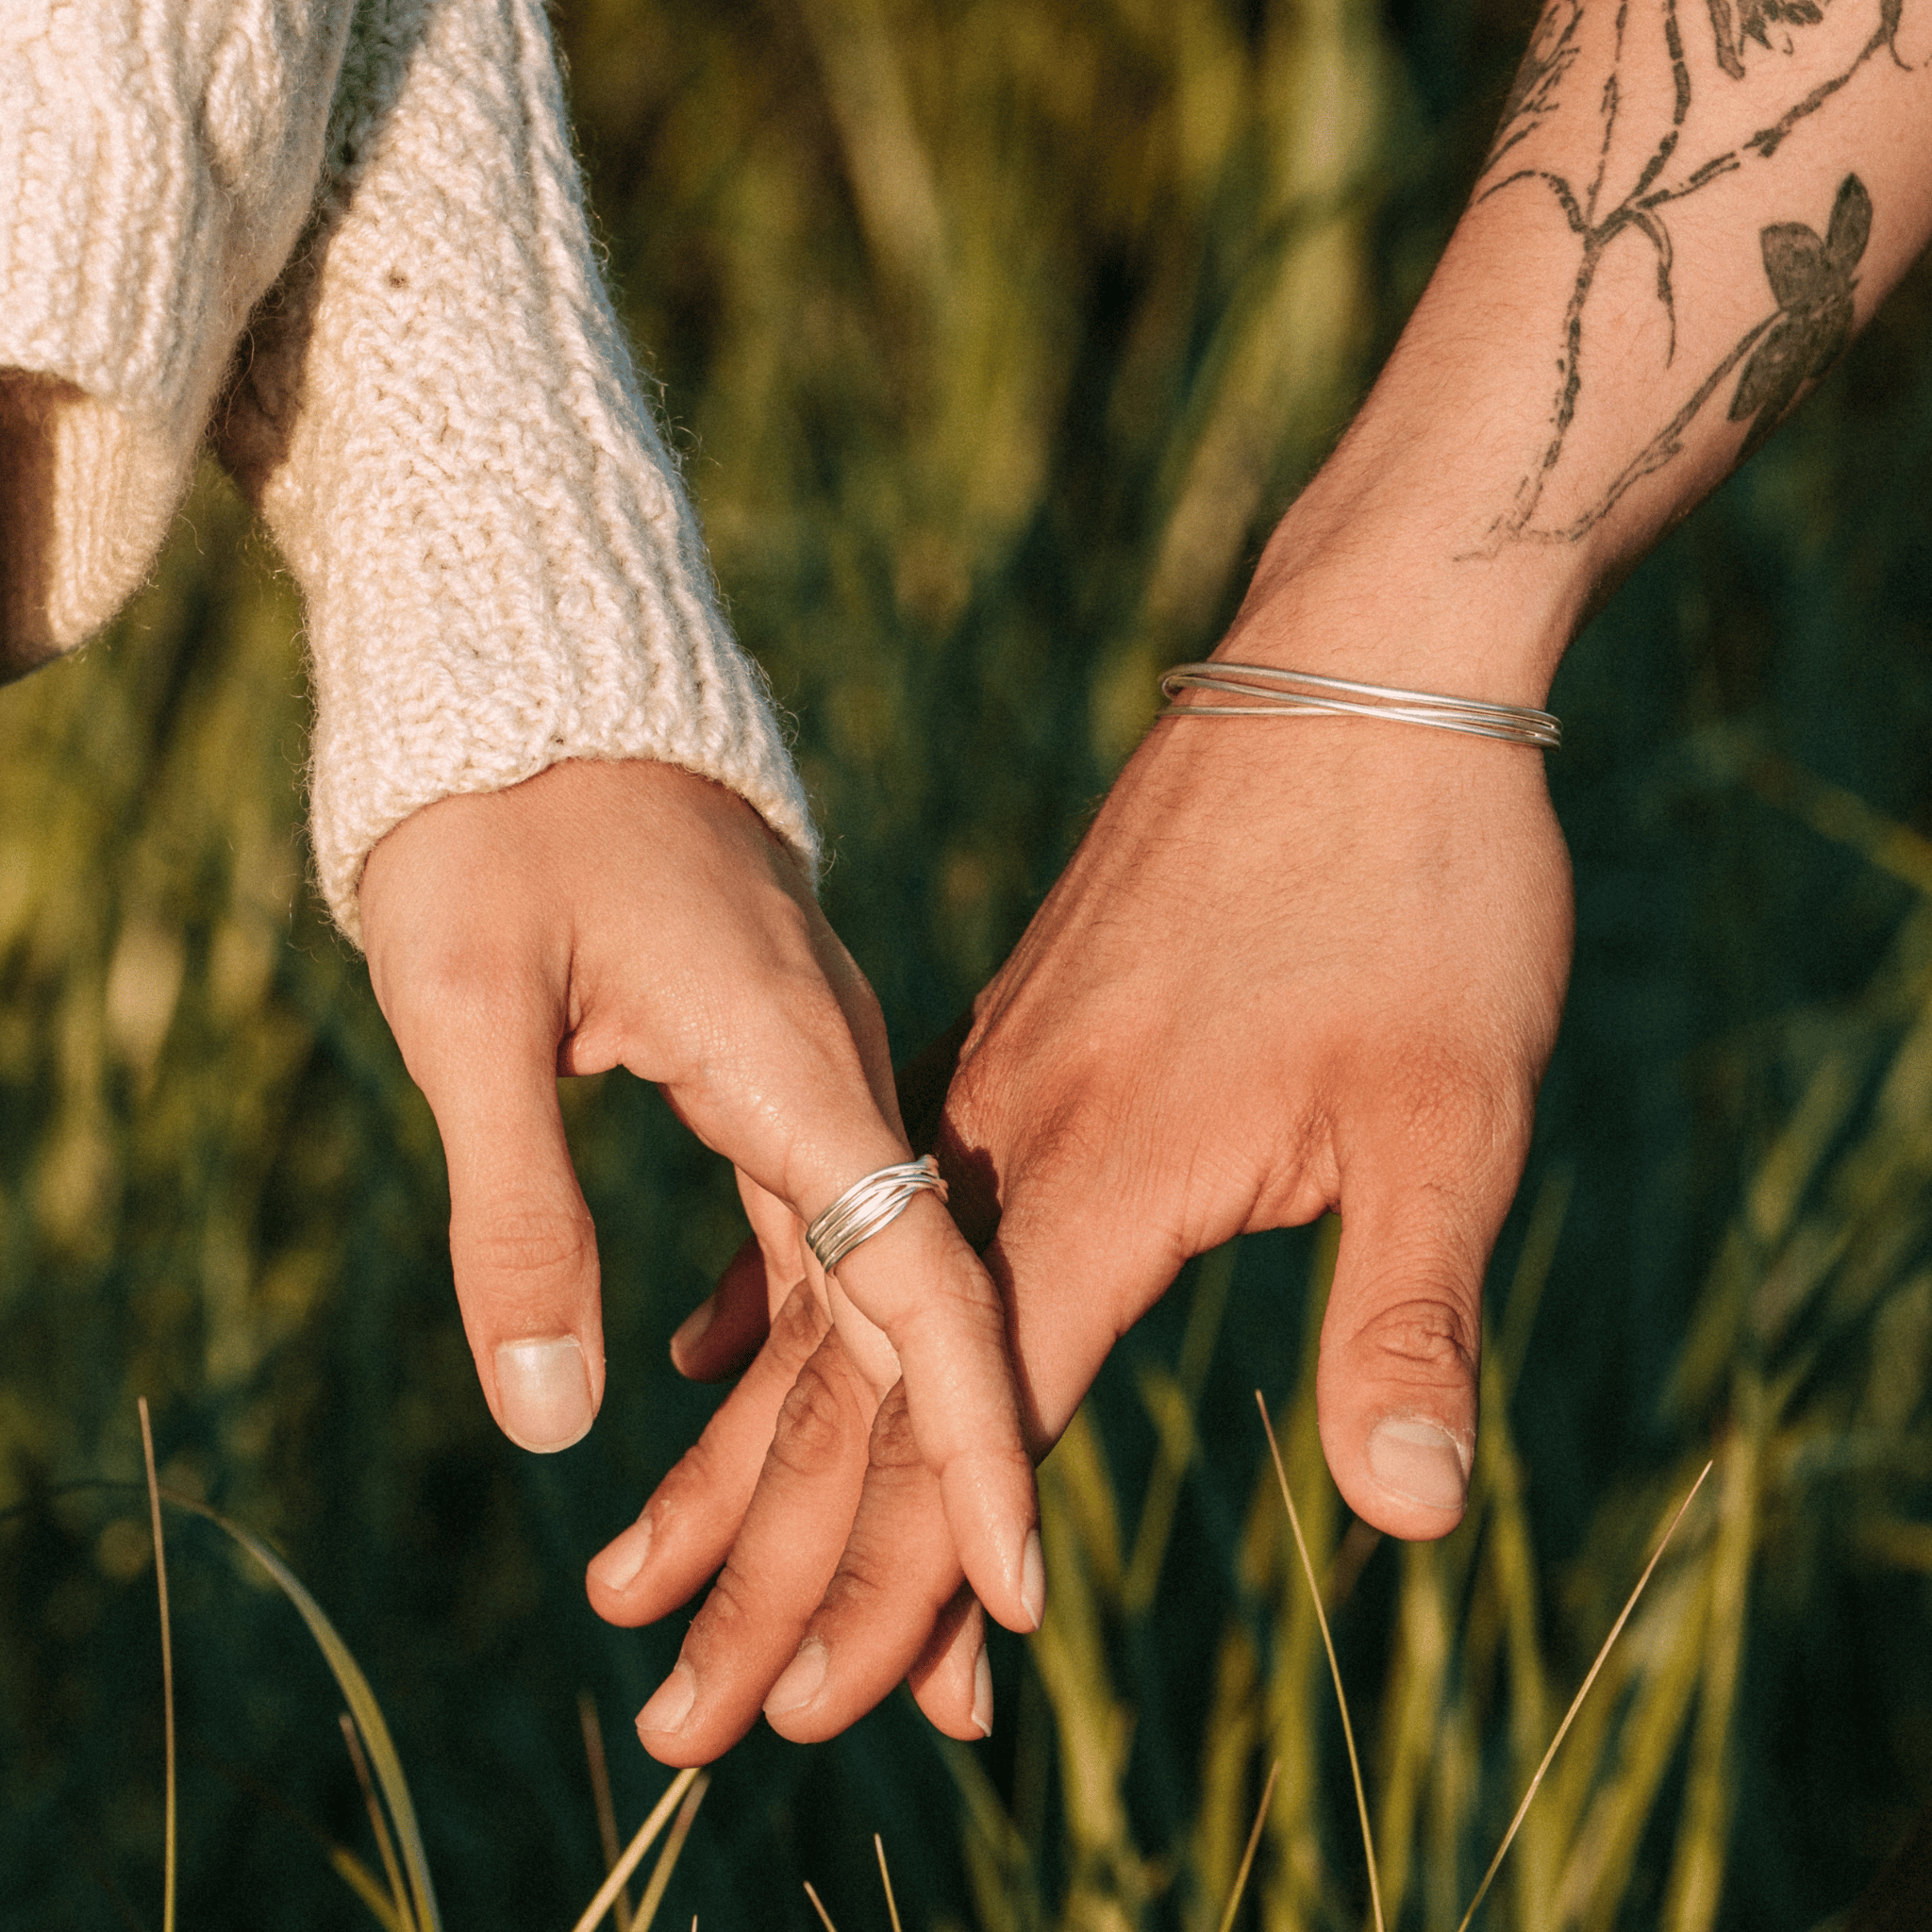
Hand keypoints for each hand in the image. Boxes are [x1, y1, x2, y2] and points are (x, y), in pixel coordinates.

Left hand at [356, 758, 1039, 1706]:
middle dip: (937, 1498)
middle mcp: (835, 1077)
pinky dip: (819, 1347)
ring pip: (872, 1287)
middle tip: (945, 1689)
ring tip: (881, 1606)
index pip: (917, 1275)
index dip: (973, 1434)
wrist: (542, 682)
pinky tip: (775, 1430)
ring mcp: (814, 1074)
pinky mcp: (775, 1071)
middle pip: (914, 1314)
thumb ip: (518, 1202)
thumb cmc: (492, 820)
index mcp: (792, 1060)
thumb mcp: (465, 1004)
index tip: (1016, 1578)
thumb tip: (554, 1417)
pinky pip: (820, 1231)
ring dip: (885, 1443)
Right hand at [599, 618, 1571, 1745]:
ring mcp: (993, 1073)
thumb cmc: (1424, 895)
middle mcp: (1011, 1133)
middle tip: (681, 1713)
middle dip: (773, 1566)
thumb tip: (1410, 1523)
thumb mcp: (1451, 1119)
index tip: (819, 1712)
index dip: (907, 1585)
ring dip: (749, 1453)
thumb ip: (1405, 1319)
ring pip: (838, 1295)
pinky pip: (863, 1189)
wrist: (1359, 675)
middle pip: (862, 1386)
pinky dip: (781, 1297)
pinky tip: (721, 1348)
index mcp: (1109, 1172)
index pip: (979, 1425)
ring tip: (646, 1557)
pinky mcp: (1007, 1027)